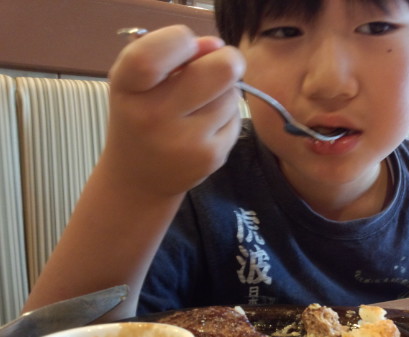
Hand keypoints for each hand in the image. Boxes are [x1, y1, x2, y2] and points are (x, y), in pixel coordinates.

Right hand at [102, 25, 244, 196]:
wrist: (140, 179)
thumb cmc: (140, 117)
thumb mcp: (137, 81)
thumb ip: (170, 54)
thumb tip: (216, 45)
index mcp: (128, 88)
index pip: (151, 57)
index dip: (180, 41)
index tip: (187, 44)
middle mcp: (154, 117)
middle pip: (219, 71)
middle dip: (227, 60)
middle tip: (222, 64)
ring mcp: (186, 141)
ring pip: (231, 95)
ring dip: (224, 92)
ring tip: (202, 103)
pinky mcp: (212, 156)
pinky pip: (235, 118)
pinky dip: (227, 115)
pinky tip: (206, 126)